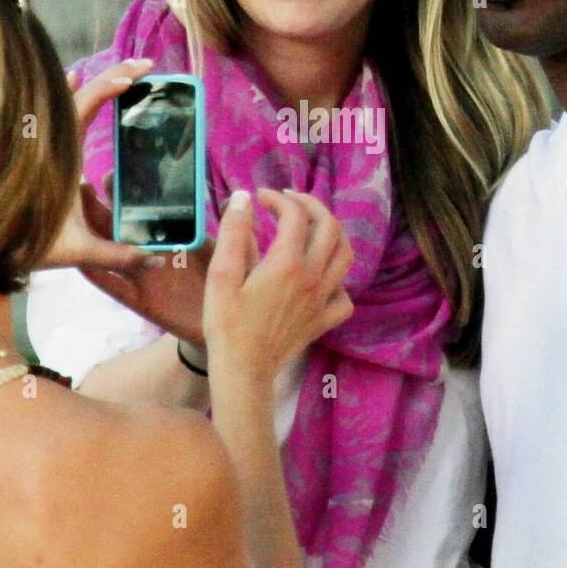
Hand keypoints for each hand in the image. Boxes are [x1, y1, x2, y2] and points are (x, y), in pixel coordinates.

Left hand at [39, 58, 161, 275]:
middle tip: (144, 65)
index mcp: (60, 156)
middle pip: (81, 94)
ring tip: (121, 70)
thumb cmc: (23, 245)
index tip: (137, 76)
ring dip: (94, 82)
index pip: (86, 106)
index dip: (111, 85)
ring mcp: (41, 144)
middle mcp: (49, 143)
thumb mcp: (77, 250)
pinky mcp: (38, 152)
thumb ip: (118, 254)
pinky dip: (70, 92)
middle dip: (114, 76)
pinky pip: (55, 111)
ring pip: (66, 99)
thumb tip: (158, 260)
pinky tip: (74, 78)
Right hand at [202, 188, 353, 384]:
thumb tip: (244, 198)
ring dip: (332, 234)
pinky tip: (320, 277)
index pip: (295, 215)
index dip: (277, 198)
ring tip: (312, 227)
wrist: (243, 370)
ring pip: (345, 255)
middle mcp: (313, 277)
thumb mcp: (221, 275)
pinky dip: (337, 280)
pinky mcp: (323, 320)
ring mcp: (322, 300)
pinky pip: (344, 295)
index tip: (259, 198)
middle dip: (311, 205)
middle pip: (330, 227)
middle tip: (289, 201)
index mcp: (288, 263)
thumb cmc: (227, 324)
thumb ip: (234, 233)